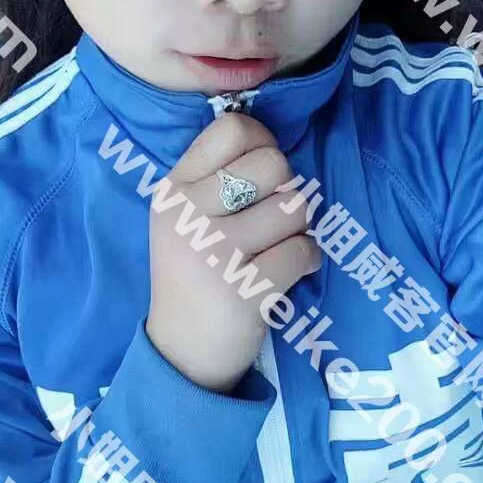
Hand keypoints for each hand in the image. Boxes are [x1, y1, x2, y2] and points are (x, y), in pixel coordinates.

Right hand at [145, 112, 321, 393]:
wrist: (181, 354)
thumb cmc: (193, 277)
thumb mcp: (184, 219)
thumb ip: (216, 179)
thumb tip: (271, 145)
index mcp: (174, 189)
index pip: (231, 128)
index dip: (263, 142)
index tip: (264, 173)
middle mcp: (188, 213)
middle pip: (273, 162)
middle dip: (286, 189)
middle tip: (273, 220)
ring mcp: (214, 251)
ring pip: (295, 206)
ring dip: (299, 229)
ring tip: (278, 250)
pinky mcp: (244, 289)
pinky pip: (304, 251)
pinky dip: (309, 261)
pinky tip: (291, 274)